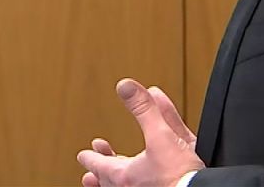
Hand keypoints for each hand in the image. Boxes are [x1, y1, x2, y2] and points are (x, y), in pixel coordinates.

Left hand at [78, 79, 202, 186]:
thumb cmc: (180, 176)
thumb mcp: (161, 135)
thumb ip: (144, 110)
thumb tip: (126, 87)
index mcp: (125, 176)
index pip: (100, 165)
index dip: (91, 158)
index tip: (83, 155)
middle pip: (110, 181)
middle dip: (100, 172)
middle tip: (89, 171)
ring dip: (113, 181)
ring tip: (102, 179)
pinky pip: (146, 183)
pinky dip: (142, 176)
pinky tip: (148, 166)